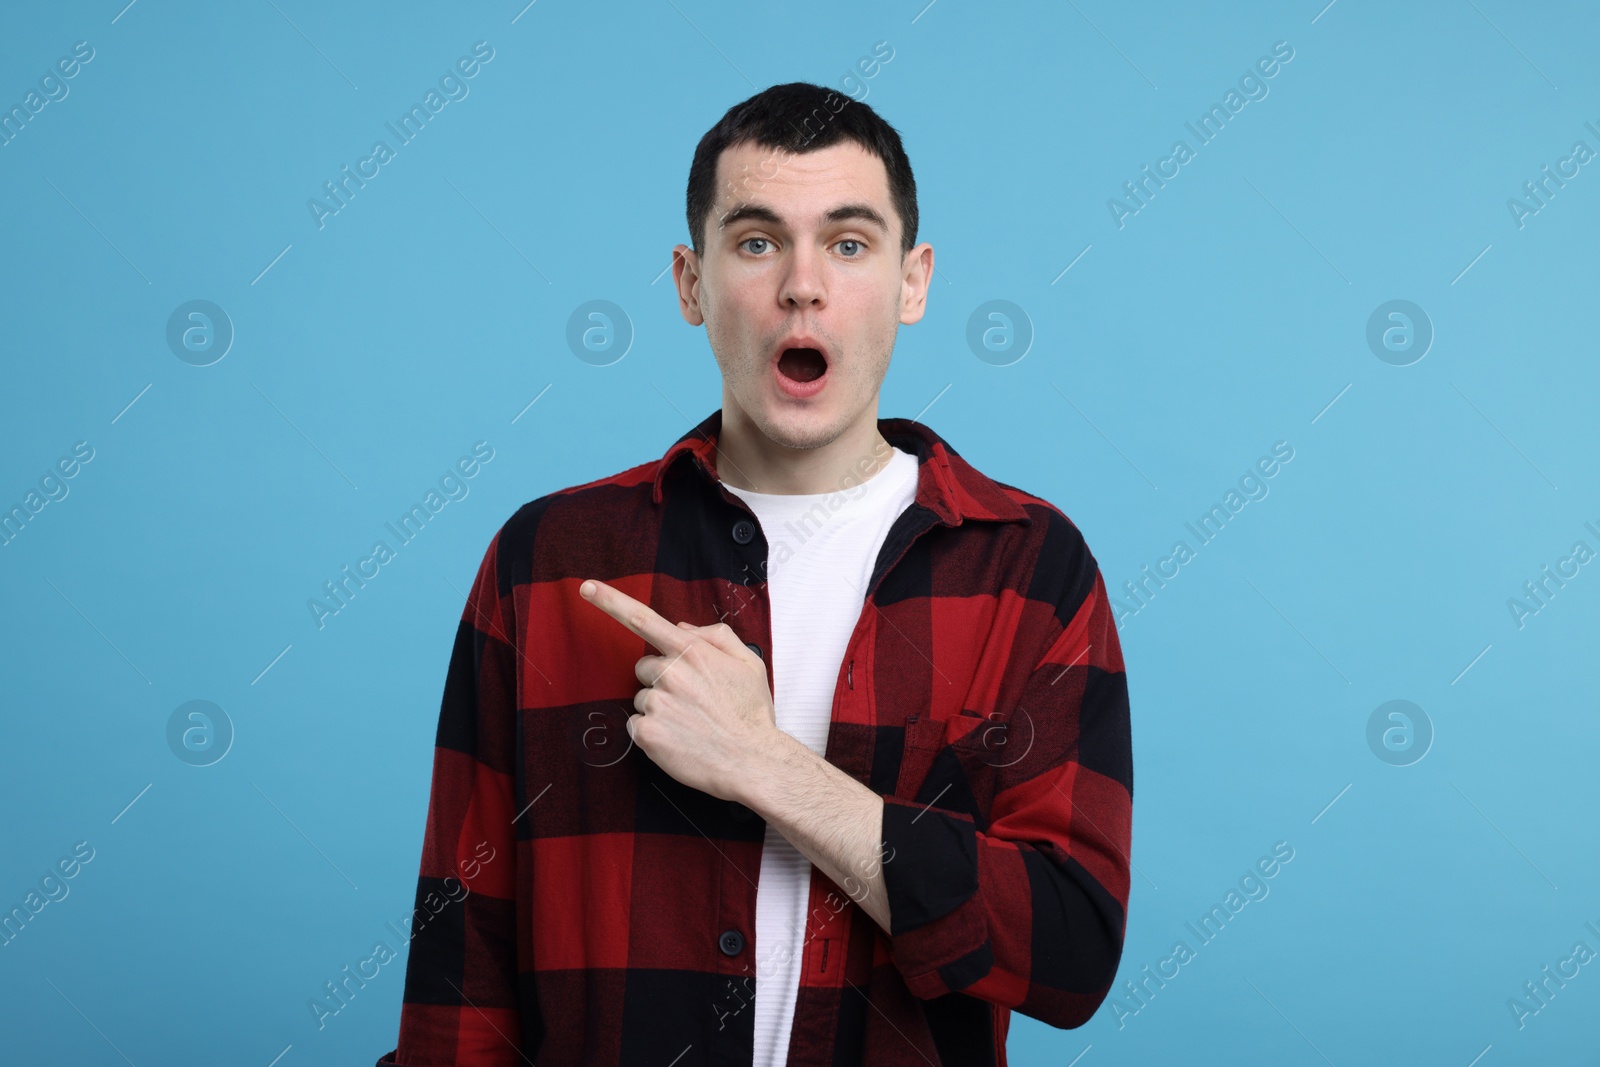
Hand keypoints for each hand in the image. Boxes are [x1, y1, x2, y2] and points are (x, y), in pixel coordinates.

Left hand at [579, 578, 781, 802]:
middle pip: (645, 667)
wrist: (752, 760)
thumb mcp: (749, 662)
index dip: (611, 600)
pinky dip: (652, 733)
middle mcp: (670, 672)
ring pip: (642, 698)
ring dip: (660, 709)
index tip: (587, 587)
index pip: (643, 618)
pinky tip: (679, 739)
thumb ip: (716, 636)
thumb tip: (681, 627)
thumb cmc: (751, 713)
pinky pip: (636, 725)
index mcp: (692, 651)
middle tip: (691, 700)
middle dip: (661, 680)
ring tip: (691, 723)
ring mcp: (656, 702)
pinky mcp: (646, 732)